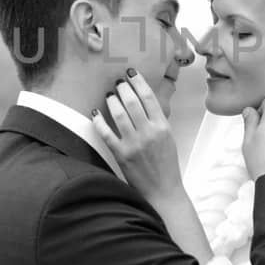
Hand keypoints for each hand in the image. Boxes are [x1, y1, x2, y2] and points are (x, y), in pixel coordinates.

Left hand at [92, 69, 183, 200]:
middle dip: (123, 88)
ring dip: (112, 101)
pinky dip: (99, 121)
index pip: (149, 97)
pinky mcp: (121, 155)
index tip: (132, 73)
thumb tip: (144, 101)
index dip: (138, 82)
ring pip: (119, 114)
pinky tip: (95, 113)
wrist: (163, 191)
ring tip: (109, 95)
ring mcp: (134, 144)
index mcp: (163, 127)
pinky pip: (106, 133)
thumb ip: (157, 120)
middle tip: (118, 82)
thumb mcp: (168, 138)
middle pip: (132, 102)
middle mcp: (148, 133)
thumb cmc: (167, 165)